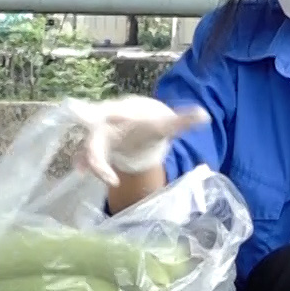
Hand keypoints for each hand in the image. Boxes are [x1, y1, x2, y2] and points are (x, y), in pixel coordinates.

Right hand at [69, 97, 209, 186]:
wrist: (138, 126)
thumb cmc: (149, 123)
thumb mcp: (166, 123)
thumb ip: (183, 120)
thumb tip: (206, 116)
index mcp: (119, 112)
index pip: (108, 112)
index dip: (101, 115)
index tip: (100, 117)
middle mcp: (104, 124)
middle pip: (93, 135)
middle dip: (94, 150)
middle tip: (106, 170)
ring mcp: (97, 138)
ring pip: (88, 149)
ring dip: (90, 162)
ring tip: (106, 178)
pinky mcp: (95, 151)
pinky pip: (87, 158)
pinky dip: (86, 166)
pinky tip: (83, 174)